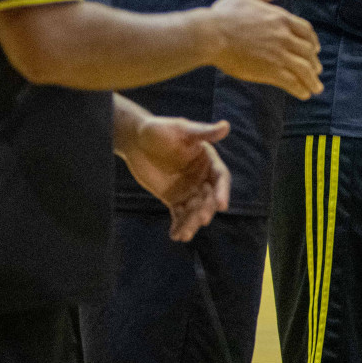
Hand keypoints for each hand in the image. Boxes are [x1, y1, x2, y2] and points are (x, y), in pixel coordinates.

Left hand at [117, 116, 231, 241]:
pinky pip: (179, 214)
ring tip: (184, 235)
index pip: (221, 178)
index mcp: (208, 160)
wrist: (136, 140)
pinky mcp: (173, 198)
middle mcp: (202, 177)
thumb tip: (225, 126)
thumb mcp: (182, 129)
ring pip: (194, 209)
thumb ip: (203, 132)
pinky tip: (175, 235)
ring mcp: (188, 189)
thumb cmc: (161, 130)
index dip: (223, 191)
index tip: (221, 205)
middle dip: (205, 210)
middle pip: (209, 197)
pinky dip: (178, 225)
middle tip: (200, 221)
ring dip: (191, 222)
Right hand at [205, 0, 323, 99]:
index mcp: (281, 18)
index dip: (313, 42)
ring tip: (316, 89)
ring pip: (304, 68)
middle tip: (317, 71)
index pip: (306, 31)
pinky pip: (292, 81)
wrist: (211, 35)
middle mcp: (285, 36)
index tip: (316, 50)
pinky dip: (301, 88)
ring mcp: (279, 54)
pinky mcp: (271, 70)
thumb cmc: (223, 16)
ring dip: (312, 80)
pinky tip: (304, 94)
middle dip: (314, 63)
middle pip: (308, 51)